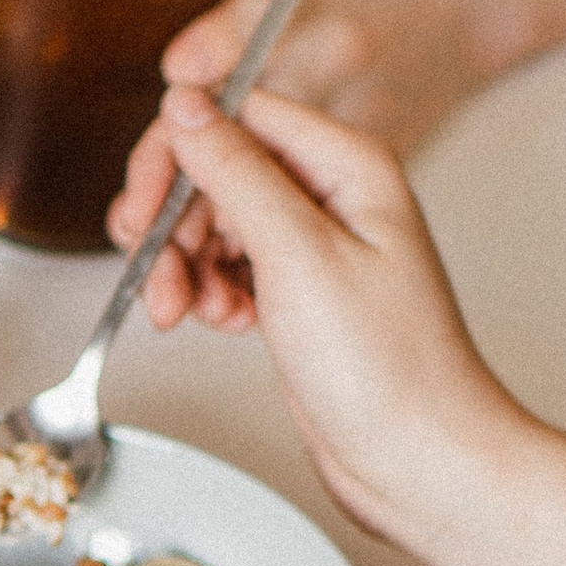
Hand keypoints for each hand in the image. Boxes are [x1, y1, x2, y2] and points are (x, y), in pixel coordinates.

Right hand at [150, 84, 525, 546]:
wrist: (420, 461)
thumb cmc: (388, 371)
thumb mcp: (298, 255)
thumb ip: (236, 171)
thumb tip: (187, 104)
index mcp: (347, 165)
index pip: (235, 114)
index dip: (177, 154)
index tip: (144, 206)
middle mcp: (331, 196)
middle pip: (216, 168)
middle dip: (173, 222)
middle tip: (153, 272)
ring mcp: (314, 245)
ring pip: (213, 222)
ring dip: (185, 265)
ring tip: (188, 313)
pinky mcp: (298, 292)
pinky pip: (227, 267)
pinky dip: (209, 294)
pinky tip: (223, 323)